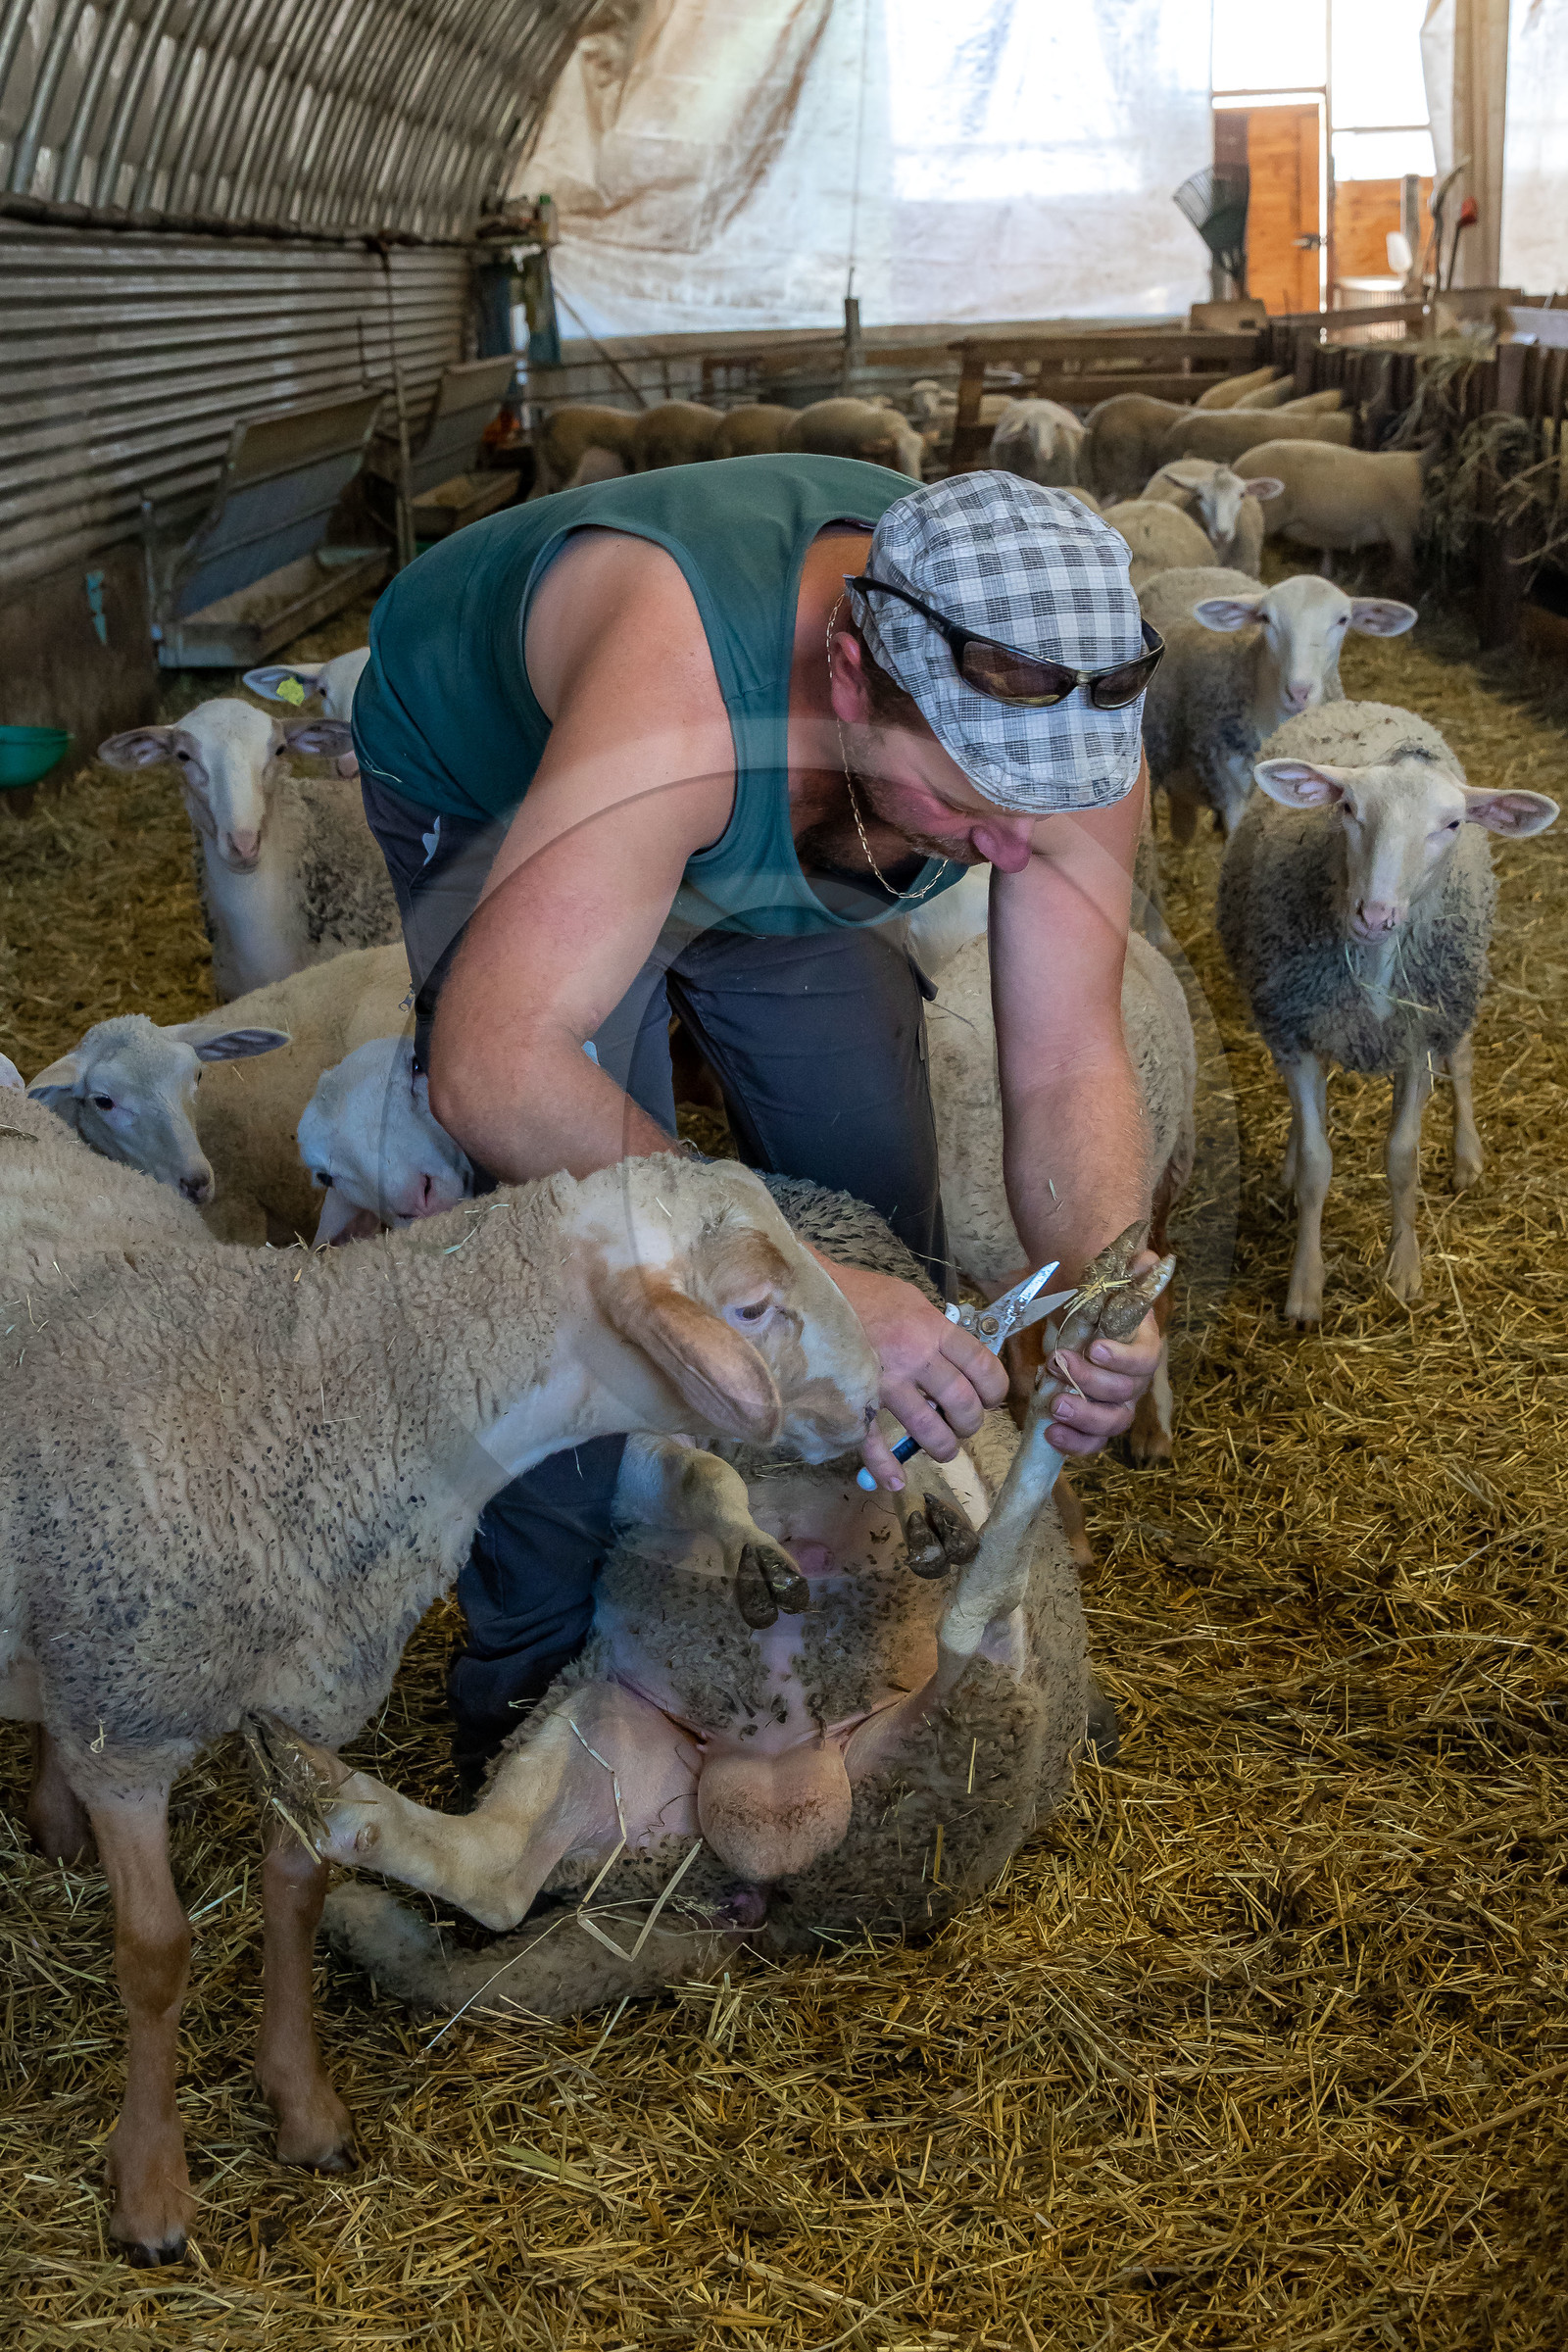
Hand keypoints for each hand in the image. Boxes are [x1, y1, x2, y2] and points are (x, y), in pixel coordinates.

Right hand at [821, 1261, 1008, 1489]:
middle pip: (961, 1402)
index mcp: (932, 1328)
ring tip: (942, 1450)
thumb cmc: (860, 1294)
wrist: (809, 1295)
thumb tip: (957, 1357)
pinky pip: (874, 1442)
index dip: (994, 1389)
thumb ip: (934, 1328)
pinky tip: (895, 1482)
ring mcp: (885, 1382)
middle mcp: (915, 1356)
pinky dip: (885, 1468)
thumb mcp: (908, 1299)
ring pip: (928, 1428)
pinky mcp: (856, 1401)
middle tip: (962, 1425)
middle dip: (969, 1423)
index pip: (982, 1365)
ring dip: (942, 1447)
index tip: (990, 1400)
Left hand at [1042, 1247, 1162, 1456]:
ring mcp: (1114, 1405)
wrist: (1077, 1318)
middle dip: (1091, 1384)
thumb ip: (1130, 1271)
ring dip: (1084, 1418)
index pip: (1145, 1361)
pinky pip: (1092, 1442)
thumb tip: (1148, 1261)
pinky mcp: (1092, 1422)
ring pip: (1112, 1423)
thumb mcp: (1110, 1282)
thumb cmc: (1094, 1304)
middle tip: (1059, 1369)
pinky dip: (1075, 1443)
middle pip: (1125, 1396)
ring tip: (1055, 1405)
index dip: (1122, 1360)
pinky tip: (1051, 1433)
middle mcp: (1133, 1381)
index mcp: (1142, 1347)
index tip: (1095, 1348)